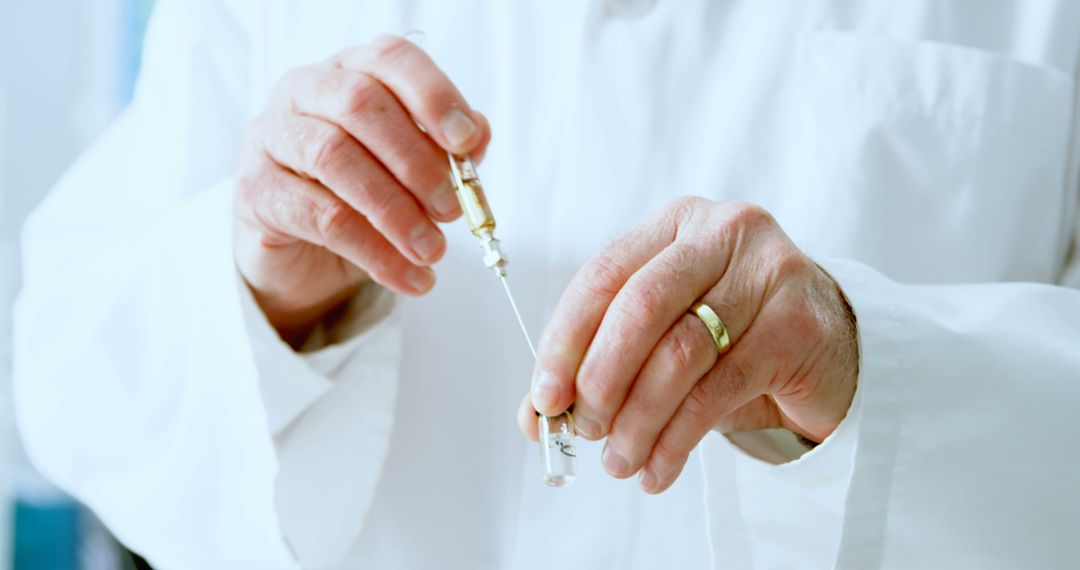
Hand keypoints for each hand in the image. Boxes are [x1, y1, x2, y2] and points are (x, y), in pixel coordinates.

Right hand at [233, 35, 489, 344]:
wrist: (303, 254)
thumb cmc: (361, 196)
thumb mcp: (412, 171)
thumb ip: (445, 149)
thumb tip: (478, 135)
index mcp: (350, 71)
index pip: (389, 59)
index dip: (432, 96)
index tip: (467, 142)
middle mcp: (304, 91)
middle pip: (360, 104)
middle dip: (416, 161)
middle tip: (451, 210)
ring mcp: (271, 137)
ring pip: (334, 156)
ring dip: (394, 210)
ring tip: (432, 250)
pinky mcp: (255, 192)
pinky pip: (318, 216)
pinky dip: (372, 251)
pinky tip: (406, 275)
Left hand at [517, 198, 857, 492]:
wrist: (830, 350)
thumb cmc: (732, 338)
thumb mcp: (661, 339)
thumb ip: (597, 366)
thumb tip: (534, 417)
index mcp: (677, 224)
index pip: (604, 274)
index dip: (565, 341)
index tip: (544, 398)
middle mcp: (724, 233)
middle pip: (640, 308)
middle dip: (601, 379)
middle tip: (586, 431)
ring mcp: (769, 273)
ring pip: (680, 354)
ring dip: (638, 420)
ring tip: (620, 462)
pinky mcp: (797, 326)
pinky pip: (718, 391)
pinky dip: (678, 439)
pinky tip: (659, 468)